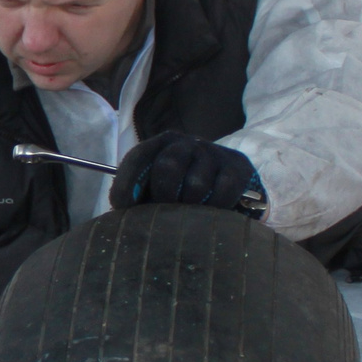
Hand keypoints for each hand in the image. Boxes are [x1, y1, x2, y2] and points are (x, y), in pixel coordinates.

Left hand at [110, 129, 263, 212]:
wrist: (227, 180)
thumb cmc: (182, 189)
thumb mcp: (158, 188)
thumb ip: (140, 197)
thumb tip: (123, 218)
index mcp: (160, 145)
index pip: (138, 158)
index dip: (128, 183)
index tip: (123, 207)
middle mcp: (186, 143)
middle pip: (168, 167)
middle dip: (163, 196)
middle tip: (165, 214)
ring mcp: (213, 152)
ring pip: (196, 184)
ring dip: (190, 207)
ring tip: (191, 217)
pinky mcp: (237, 166)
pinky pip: (224, 191)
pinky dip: (216, 207)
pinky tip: (213, 214)